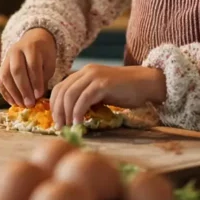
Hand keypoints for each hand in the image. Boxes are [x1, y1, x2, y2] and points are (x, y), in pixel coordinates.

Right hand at [0, 28, 56, 107]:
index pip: (32, 65)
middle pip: (17, 70)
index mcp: (31, 47)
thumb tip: (36, 97)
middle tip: (30, 103)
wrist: (33, 41)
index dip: (36, 81)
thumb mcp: (48, 64)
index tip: (39, 95)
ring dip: (13, 93)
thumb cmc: (44, 56)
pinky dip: (6, 93)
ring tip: (22, 105)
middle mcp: (16, 50)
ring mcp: (6, 58)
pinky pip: (0, 81)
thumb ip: (43, 78)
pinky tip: (13, 102)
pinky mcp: (1, 66)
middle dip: (23, 89)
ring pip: (5, 76)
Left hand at [50, 65, 166, 128]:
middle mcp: (86, 72)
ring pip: (71, 95)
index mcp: (83, 73)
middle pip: (62, 91)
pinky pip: (84, 99)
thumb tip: (71, 115)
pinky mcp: (103, 84)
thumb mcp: (100, 92)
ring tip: (68, 127)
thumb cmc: (124, 91)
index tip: (56, 120)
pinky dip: (78, 112)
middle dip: (58, 111)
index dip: (54, 104)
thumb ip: (86, 98)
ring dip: (67, 113)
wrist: (145, 83)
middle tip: (59, 127)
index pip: (60, 87)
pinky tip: (79, 123)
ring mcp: (94, 76)